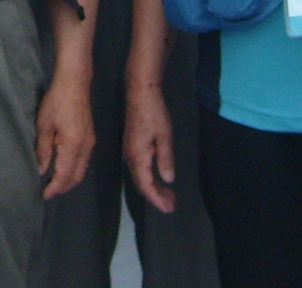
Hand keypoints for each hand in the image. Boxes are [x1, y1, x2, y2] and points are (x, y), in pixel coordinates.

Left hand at [35, 73, 94, 200]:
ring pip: (82, 170)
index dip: (54, 188)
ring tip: (53, 183)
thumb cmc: (56, 101)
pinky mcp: (90, 137)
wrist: (74, 82)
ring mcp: (90, 143)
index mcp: (73, 146)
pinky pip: (84, 161)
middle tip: (47, 192)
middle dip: (63, 187)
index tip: (43, 195)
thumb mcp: (44, 125)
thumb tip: (40, 170)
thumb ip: (43, 150)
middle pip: (76, 176)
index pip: (64, 175)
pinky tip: (63, 168)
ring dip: (69, 180)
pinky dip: (74, 170)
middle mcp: (85, 148)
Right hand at [123, 83, 177, 213]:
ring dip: (154, 187)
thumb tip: (168, 180)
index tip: (169, 208)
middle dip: (156, 196)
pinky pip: (139, 169)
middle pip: (141, 184)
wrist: (140, 92)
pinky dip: (150, 177)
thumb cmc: (154, 113)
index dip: (157, 199)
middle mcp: (130, 157)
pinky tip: (159, 178)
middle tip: (172, 204)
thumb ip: (166, 159)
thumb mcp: (165, 136)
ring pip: (140, 177)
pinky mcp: (132, 146)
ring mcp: (129, 151)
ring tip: (169, 195)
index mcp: (138, 156)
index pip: (146, 186)